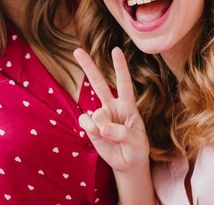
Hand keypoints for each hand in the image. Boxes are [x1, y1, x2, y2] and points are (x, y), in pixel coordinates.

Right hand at [73, 47, 149, 172]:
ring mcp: (100, 116)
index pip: (124, 83)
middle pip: (99, 83)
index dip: (120, 66)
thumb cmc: (136, 148)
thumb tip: (102, 127)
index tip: (115, 50)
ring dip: (102, 125)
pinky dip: (91, 129)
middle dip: (88, 66)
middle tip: (77, 50)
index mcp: (128, 105)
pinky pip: (85, 122)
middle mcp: (112, 106)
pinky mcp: (90, 127)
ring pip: (95, 112)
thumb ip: (122, 132)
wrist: (127, 163)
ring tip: (109, 136)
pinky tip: (98, 135)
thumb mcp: (137, 141)